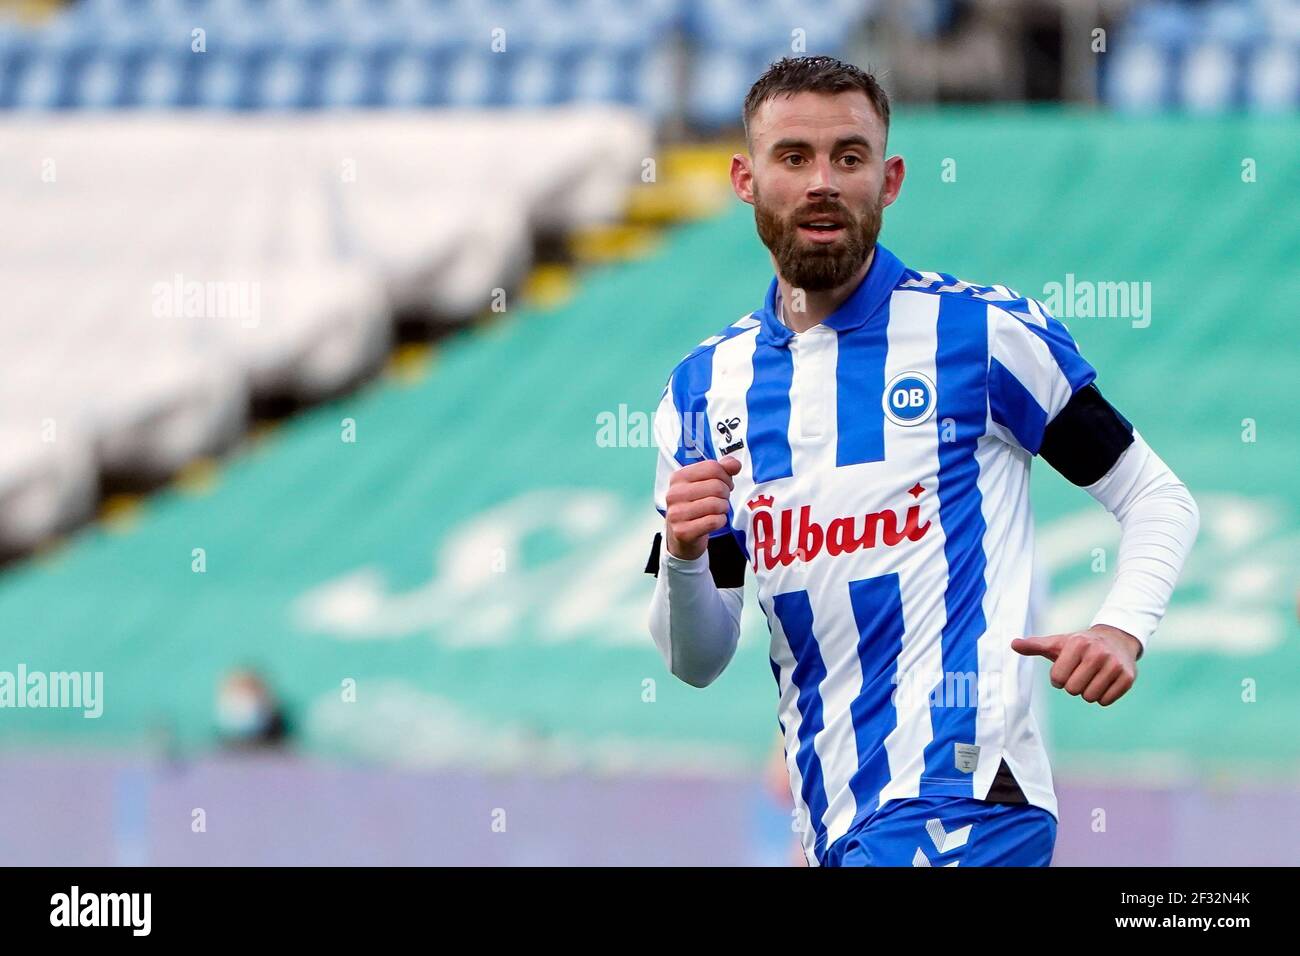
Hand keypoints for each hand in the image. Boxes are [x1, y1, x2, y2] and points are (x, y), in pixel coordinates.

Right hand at [664, 456, 741, 560]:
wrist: (681, 534)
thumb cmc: (696, 504)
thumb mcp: (705, 483)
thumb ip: (722, 469)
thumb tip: (735, 464)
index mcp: (678, 477)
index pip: (712, 467)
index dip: (726, 476)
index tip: (725, 484)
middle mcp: (674, 494)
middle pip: (716, 486)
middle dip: (726, 494)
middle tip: (721, 499)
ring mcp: (676, 513)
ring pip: (716, 504)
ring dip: (723, 508)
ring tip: (718, 510)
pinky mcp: (682, 531)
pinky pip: (714, 521)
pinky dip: (721, 521)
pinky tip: (715, 521)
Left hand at [1010, 625, 1140, 705]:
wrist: (1116, 639)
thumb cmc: (1080, 645)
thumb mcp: (1058, 643)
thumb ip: (1035, 645)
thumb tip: (1013, 644)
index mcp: (1078, 644)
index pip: (1058, 679)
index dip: (1058, 678)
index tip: (1066, 669)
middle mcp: (1098, 653)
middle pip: (1073, 690)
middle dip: (1073, 685)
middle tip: (1080, 674)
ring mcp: (1115, 665)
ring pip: (1090, 697)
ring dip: (1087, 692)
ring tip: (1092, 677)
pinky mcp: (1128, 678)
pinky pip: (1106, 701)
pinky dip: (1102, 697)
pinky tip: (1104, 682)